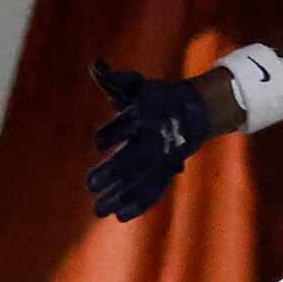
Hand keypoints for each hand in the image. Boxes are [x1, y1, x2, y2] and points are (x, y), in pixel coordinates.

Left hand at [85, 61, 212, 220]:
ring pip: (142, 180)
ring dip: (121, 195)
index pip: (128, 124)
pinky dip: (140, 203)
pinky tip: (120, 216)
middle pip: (134, 157)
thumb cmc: (154, 98)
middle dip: (113, 171)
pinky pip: (155, 189)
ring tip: (98, 210)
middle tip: (89, 184)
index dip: (113, 132)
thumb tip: (95, 65)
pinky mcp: (167, 171)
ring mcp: (163, 158)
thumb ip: (116, 79)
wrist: (193, 111)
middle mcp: (156, 138)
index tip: (98, 143)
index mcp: (147, 114)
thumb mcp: (136, 86)